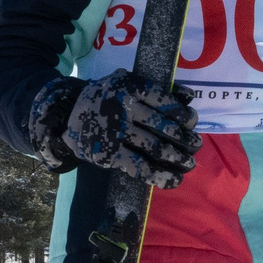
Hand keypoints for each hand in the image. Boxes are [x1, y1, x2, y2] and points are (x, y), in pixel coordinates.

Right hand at [38, 69, 200, 187]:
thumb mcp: (125, 83)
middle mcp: (122, 107)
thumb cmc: (106, 99)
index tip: (191, 122)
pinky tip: (175, 179)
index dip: (181, 113)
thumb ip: (155, 89)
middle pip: (162, 126)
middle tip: (195, 144)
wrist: (67, 115)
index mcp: (128, 86)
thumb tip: (188, 97)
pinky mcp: (109, 154)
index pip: (163, 100)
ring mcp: (116, 132)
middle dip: (184, 138)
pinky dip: (160, 175)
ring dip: (178, 158)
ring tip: (189, 162)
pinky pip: (140, 167)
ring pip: (155, 147)